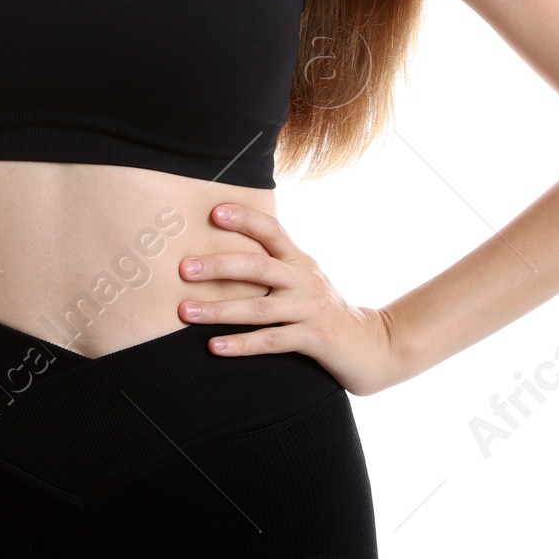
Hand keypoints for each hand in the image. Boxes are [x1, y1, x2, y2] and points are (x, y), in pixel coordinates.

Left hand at [178, 202, 403, 394]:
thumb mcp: (304, 280)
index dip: (244, 218)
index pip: (271, 230)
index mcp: (299, 260)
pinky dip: (241, 344)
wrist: (374, 346)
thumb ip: (275, 267)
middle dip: (219, 266)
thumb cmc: (324, 310)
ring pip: (258, 308)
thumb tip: (222, 256)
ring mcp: (310, 309)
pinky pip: (272, 340)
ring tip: (186, 311)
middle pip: (258, 266)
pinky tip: (215, 346)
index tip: (214, 211)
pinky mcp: (315, 339)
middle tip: (184, 268)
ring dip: (219, 309)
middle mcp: (304, 279)